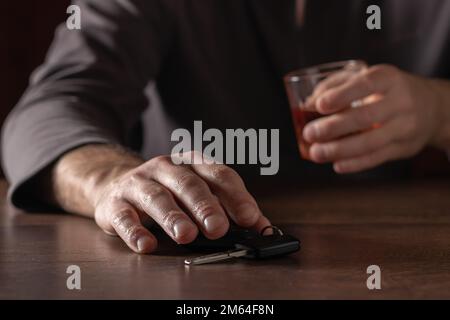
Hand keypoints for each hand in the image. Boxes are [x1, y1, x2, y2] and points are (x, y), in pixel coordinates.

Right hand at [93, 151, 270, 252]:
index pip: (219, 174)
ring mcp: (139, 183)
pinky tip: (146, 244)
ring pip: (157, 197)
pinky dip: (135, 231)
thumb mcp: (198, 195)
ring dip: (173, 217)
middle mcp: (166, 168)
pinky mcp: (115, 202)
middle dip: (205, 206)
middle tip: (218, 228)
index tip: (250, 218)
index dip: (236, 195)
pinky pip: (124, 216)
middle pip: (189, 184)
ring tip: (186, 235)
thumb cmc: (167, 193)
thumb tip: (264, 230)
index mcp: (192, 164)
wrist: (117, 186)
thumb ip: (230, 210)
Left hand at [302, 64, 444, 172]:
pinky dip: (355, 164)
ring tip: (315, 153)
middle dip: (333, 127)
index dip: (341, 95)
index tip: (319, 106)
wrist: (432, 107)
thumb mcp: (365, 77)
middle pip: (366, 117)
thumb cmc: (385, 90)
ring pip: (370, 142)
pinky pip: (377, 158)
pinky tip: (336, 165)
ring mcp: (404, 126)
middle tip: (309, 133)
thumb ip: (334, 86)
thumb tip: (307, 105)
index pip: (365, 84)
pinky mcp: (404, 147)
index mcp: (388, 78)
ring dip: (339, 150)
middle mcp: (400, 101)